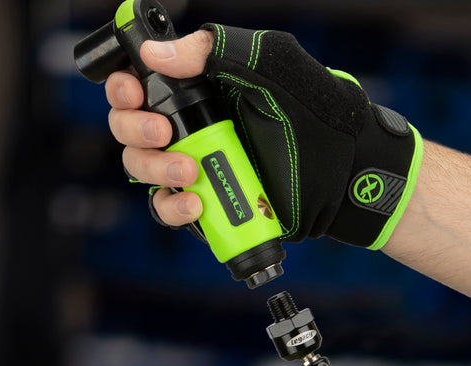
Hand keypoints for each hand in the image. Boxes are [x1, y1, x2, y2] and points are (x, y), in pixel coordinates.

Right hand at [105, 25, 422, 247]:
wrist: (346, 172)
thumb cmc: (317, 113)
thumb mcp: (271, 65)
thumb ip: (215, 50)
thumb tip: (154, 53)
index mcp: (201, 89)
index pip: (141, 84)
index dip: (123, 88)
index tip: (132, 91)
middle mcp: (194, 127)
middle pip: (131, 129)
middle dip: (135, 130)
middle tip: (163, 133)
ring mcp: (202, 167)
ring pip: (144, 171)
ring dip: (154, 170)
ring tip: (190, 172)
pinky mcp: (213, 205)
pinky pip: (172, 210)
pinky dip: (174, 209)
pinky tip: (196, 204)